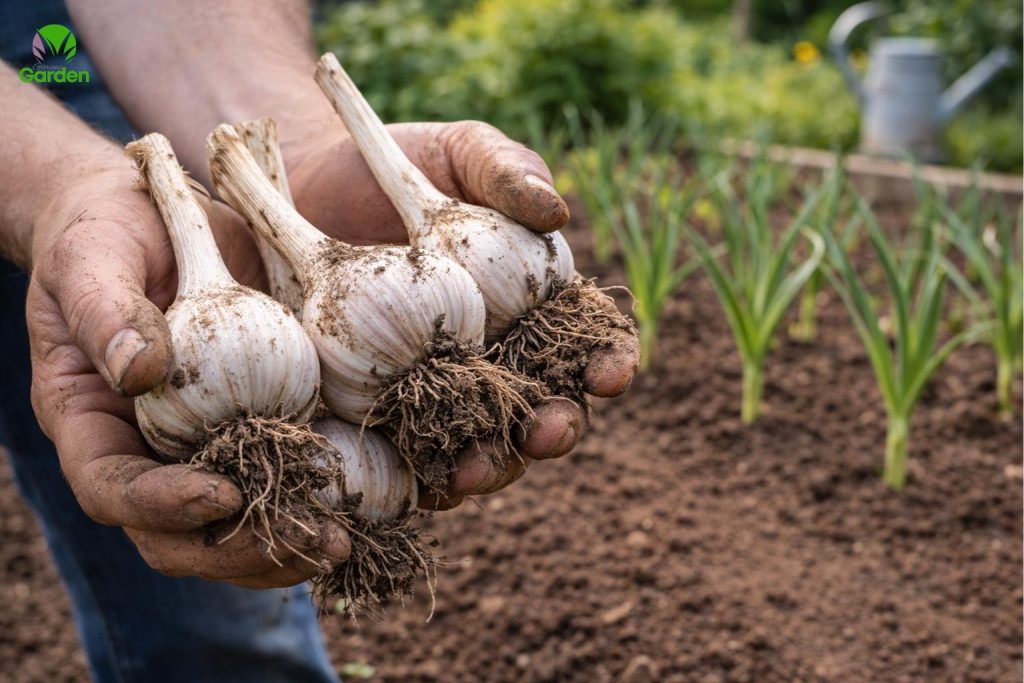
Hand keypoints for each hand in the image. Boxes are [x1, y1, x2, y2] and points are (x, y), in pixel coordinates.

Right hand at [26, 161, 349, 587]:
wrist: (157, 218)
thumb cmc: (108, 235)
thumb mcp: (93, 260)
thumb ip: (105, 312)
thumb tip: (137, 372)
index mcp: (92, 426)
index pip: (115, 491)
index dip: (163, 507)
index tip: (223, 494)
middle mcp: (149, 454)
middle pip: (183, 537)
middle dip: (243, 549)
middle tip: (310, 542)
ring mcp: (207, 449)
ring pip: (240, 528)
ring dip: (292, 546)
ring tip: (345, 542)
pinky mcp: (262, 428)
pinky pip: (289, 484)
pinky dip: (327, 503)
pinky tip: (375, 502)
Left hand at [282, 120, 640, 508]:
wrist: (306, 181)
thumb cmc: (402, 162)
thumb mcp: (462, 153)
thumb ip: (507, 172)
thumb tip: (556, 209)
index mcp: (538, 306)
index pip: (587, 343)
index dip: (608, 361)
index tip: (611, 372)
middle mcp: (500, 360)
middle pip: (543, 410)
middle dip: (555, 427)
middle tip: (550, 431)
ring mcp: (442, 394)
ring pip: (481, 449)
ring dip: (489, 467)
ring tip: (475, 471)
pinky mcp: (380, 415)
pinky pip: (404, 460)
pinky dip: (413, 479)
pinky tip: (411, 483)